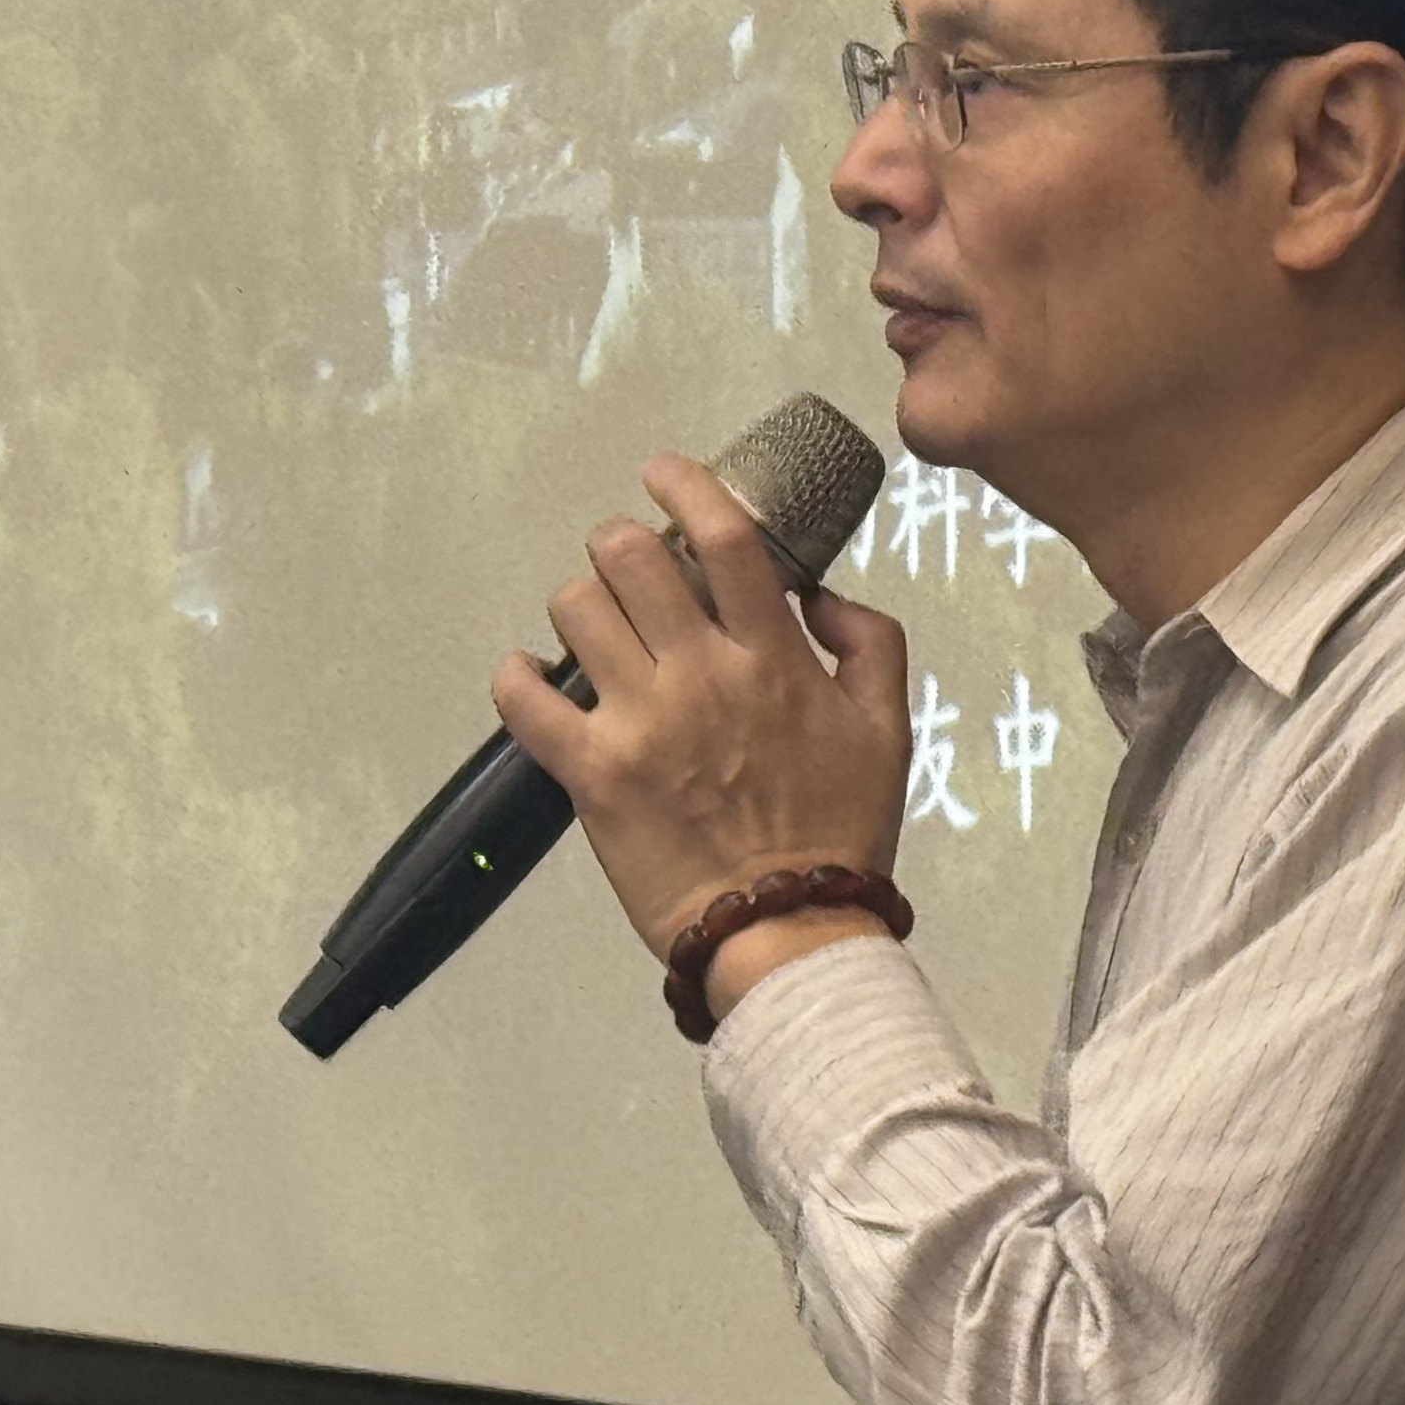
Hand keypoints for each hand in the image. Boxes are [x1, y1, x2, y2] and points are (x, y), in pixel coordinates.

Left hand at [490, 453, 914, 973]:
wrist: (788, 933)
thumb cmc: (838, 834)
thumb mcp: (889, 731)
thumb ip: (871, 644)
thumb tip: (821, 594)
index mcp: (773, 659)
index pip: (723, 537)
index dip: (685, 486)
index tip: (663, 471)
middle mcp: (701, 678)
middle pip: (629, 558)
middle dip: (620, 544)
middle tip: (626, 567)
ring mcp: (640, 724)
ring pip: (575, 610)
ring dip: (579, 604)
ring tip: (593, 629)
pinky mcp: (592, 776)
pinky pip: (524, 700)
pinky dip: (515, 677)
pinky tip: (529, 677)